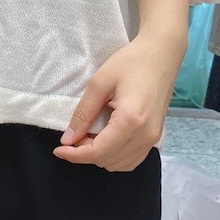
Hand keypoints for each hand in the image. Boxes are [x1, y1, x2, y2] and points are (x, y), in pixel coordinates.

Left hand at [53, 31, 186, 171]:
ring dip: (100, 155)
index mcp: (131, 120)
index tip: (58, 149)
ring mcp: (154, 138)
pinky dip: (115, 156)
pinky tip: (106, 140)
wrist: (161, 54)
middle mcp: (145, 135)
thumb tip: (68, 139)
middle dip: (86, 152)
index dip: (75, 155)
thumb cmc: (130, 62)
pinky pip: (131, 160)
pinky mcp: (156, 136)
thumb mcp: (99, 82)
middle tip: (75, 133)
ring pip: (119, 164)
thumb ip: (83, 113)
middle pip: (107, 160)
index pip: (98, 152)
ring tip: (90, 134)